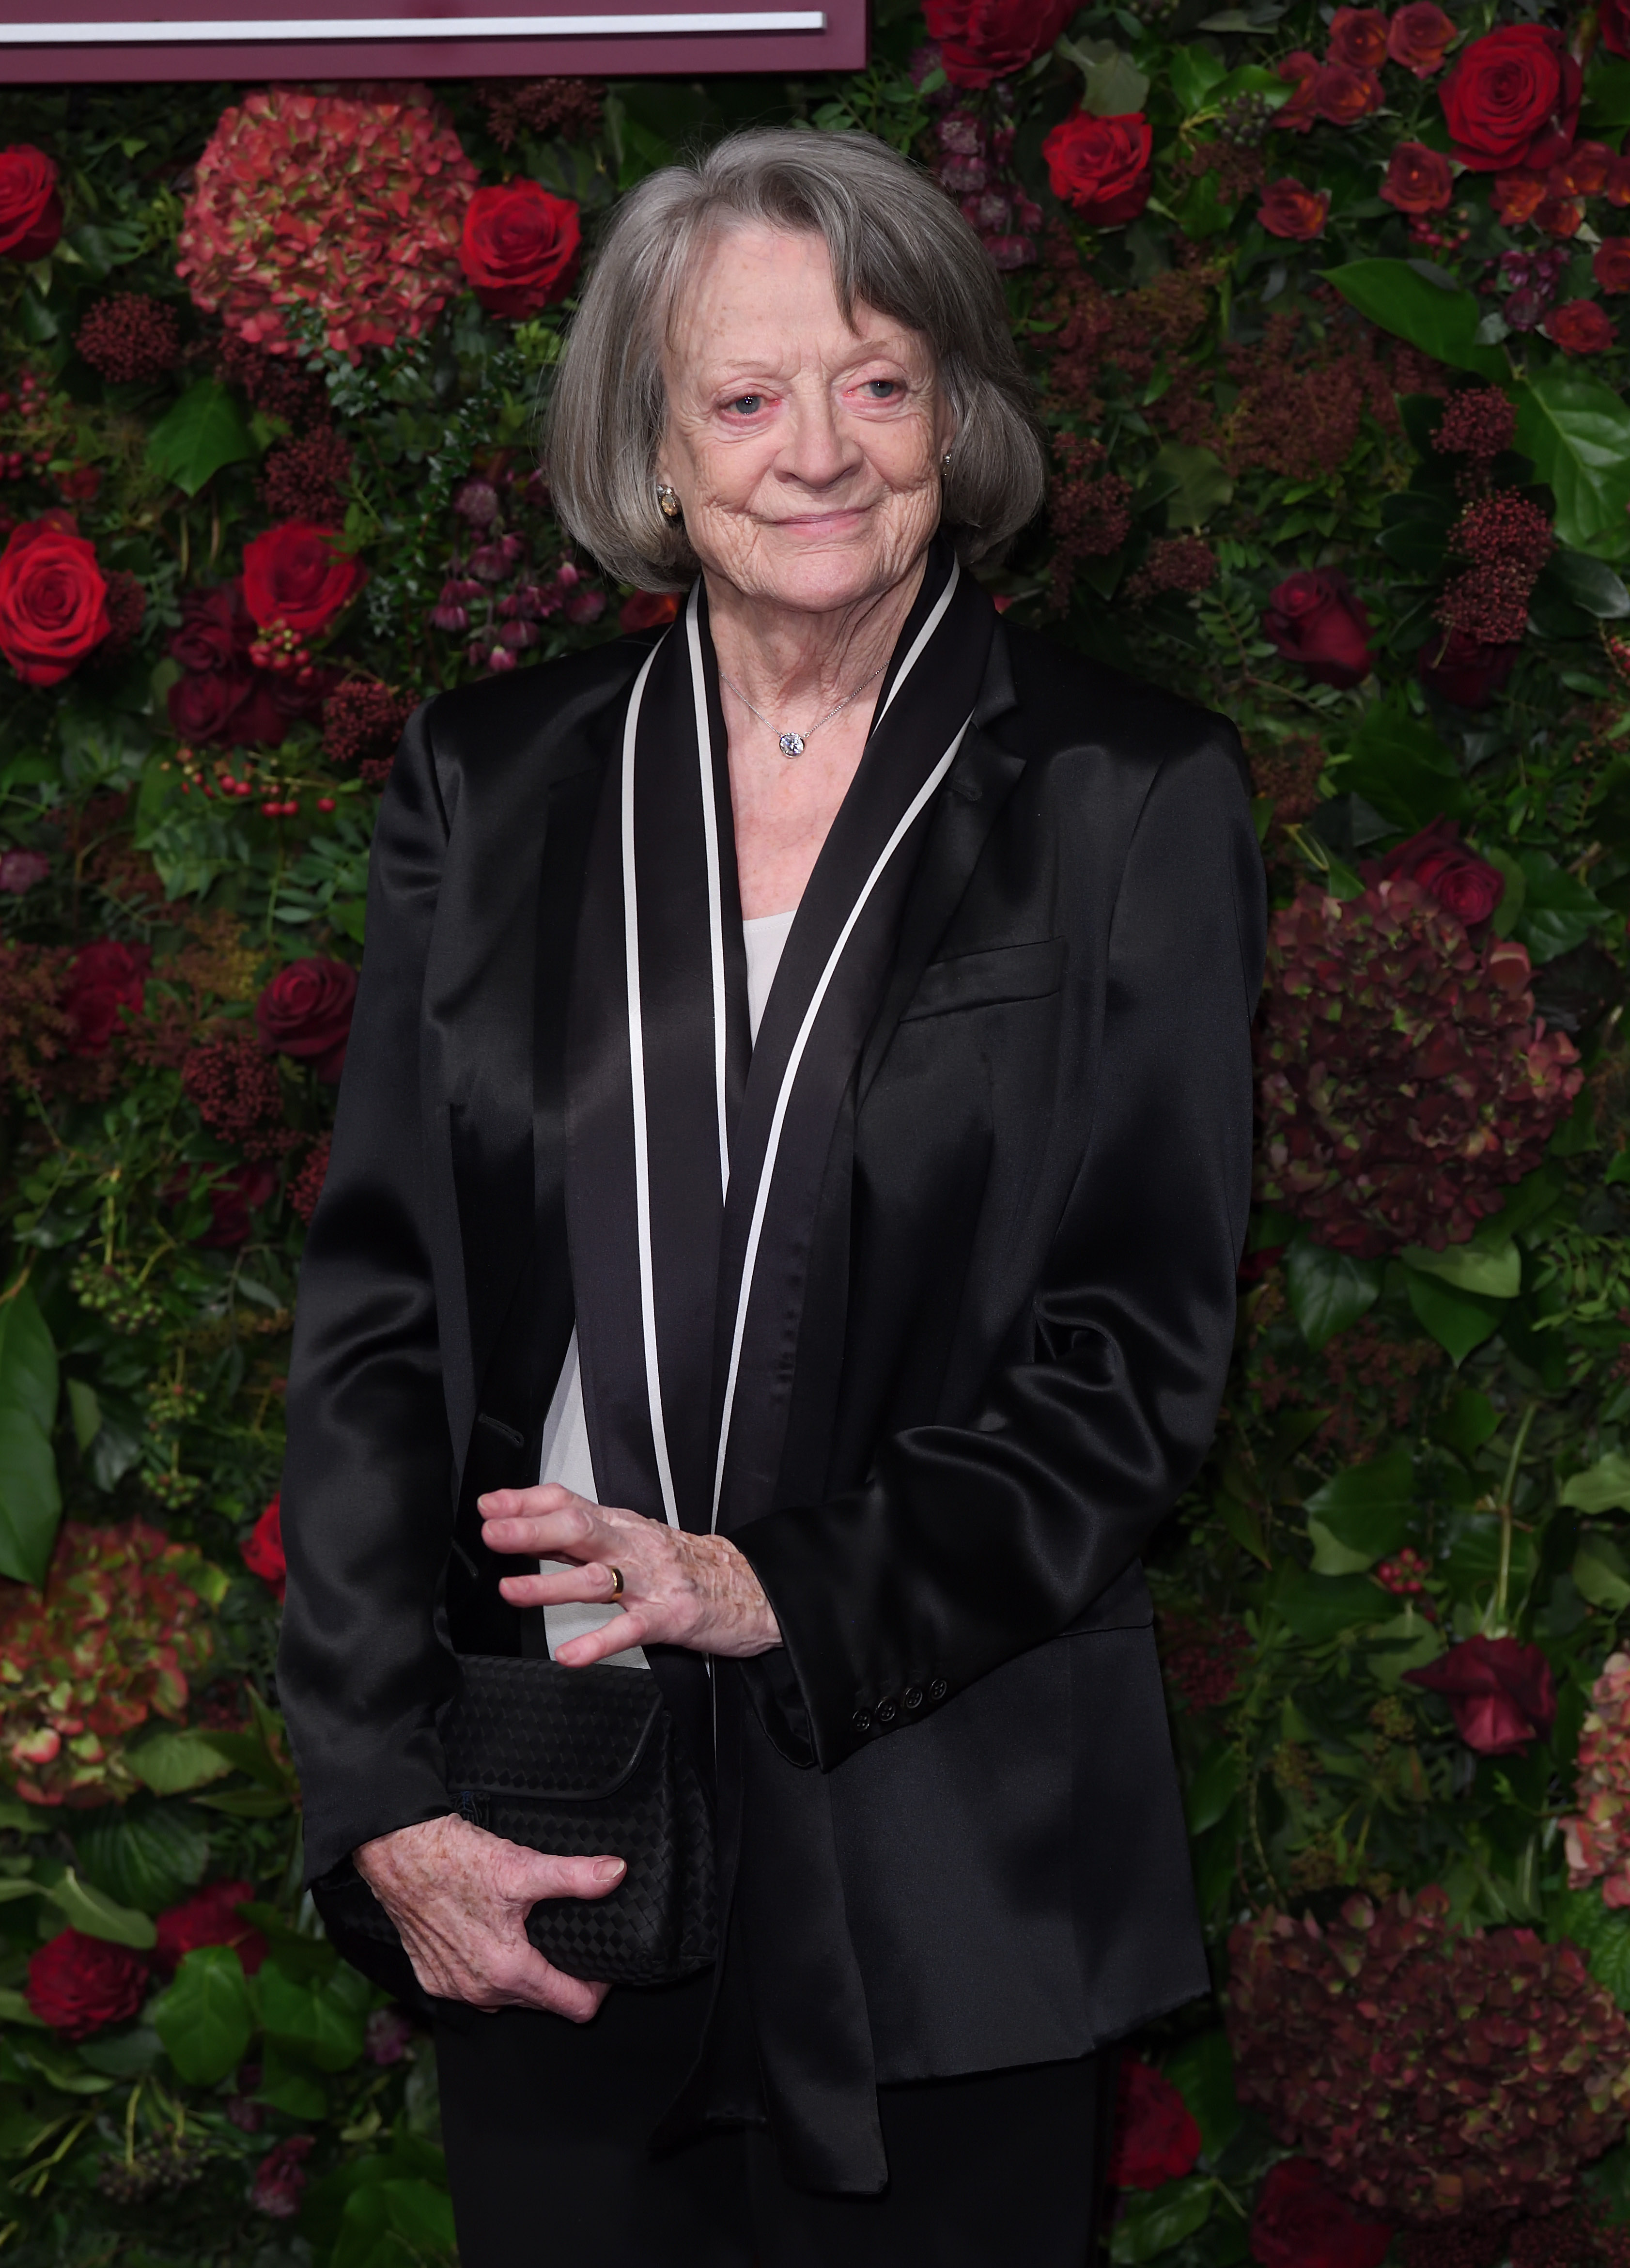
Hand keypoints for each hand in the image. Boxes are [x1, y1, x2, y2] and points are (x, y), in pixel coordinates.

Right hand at [354, 1814, 620, 2017]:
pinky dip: (488, 1971)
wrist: (398, 1854)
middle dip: (560, 1978)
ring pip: (507, 1997)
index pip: (573, 2006)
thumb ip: (575, 1876)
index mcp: (508, 1970)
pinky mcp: (433, 1977)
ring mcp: (453, 1987)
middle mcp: (480, 1989)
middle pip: (541, 2002)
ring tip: (534, 1941)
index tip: (602, 1967)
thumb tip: (615, 1874)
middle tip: (568, 1944)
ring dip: (524, 1976)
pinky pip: (473, 1987)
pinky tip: (492, 1940)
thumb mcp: (523, 1866)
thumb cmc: (454, 1861)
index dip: (597, 1989)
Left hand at [477, 1484, 781, 1667]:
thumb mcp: (632, 1541)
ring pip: (597, 1578)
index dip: (527, 1502)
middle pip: (580, 1528)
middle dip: (533, 1530)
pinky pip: (629, 1630)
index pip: (570, 1502)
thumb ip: (581, 1538)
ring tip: (513, 1591)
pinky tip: (569, 1655)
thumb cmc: (686, 1566)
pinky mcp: (670, 1617)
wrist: (752, 1587)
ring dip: (552, 1584)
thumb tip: (524, 1528)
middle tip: (493, 1533)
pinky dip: (597, 1644)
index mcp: (622, 1526)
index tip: (489, 1504)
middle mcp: (633, 1546)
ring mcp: (652, 1581)